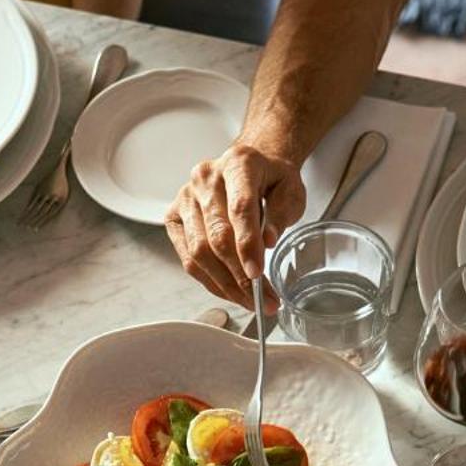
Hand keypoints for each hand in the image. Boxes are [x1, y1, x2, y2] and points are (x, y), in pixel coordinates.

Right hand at [165, 139, 306, 309]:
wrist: (248, 167)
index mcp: (238, 164)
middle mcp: (205, 178)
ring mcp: (186, 198)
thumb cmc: (269, 179)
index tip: (257, 273)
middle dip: (239, 275)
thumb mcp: (290, 190)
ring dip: (225, 284)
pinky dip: (210, 281)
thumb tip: (267, 242)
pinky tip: (230, 291)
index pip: (240, 208)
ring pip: (199, 252)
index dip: (248, 245)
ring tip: (249, 301)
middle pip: (217, 236)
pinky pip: (188, 258)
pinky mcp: (174, 218)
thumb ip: (281, 213)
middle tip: (262, 299)